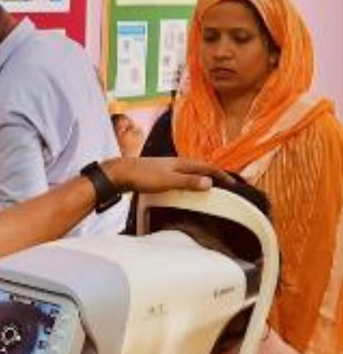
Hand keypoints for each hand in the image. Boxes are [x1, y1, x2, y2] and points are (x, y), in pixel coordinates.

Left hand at [101, 157, 233, 192]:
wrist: (119, 174)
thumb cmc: (142, 176)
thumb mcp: (168, 181)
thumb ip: (188, 182)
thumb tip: (209, 183)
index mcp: (181, 163)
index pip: (207, 167)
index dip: (222, 175)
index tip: (234, 183)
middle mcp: (175, 163)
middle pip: (200, 168)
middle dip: (214, 175)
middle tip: (225, 185)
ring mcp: (166, 168)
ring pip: (189, 172)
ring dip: (201, 179)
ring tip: (209, 188)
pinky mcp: (158, 174)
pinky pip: (179, 177)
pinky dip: (188, 183)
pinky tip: (184, 190)